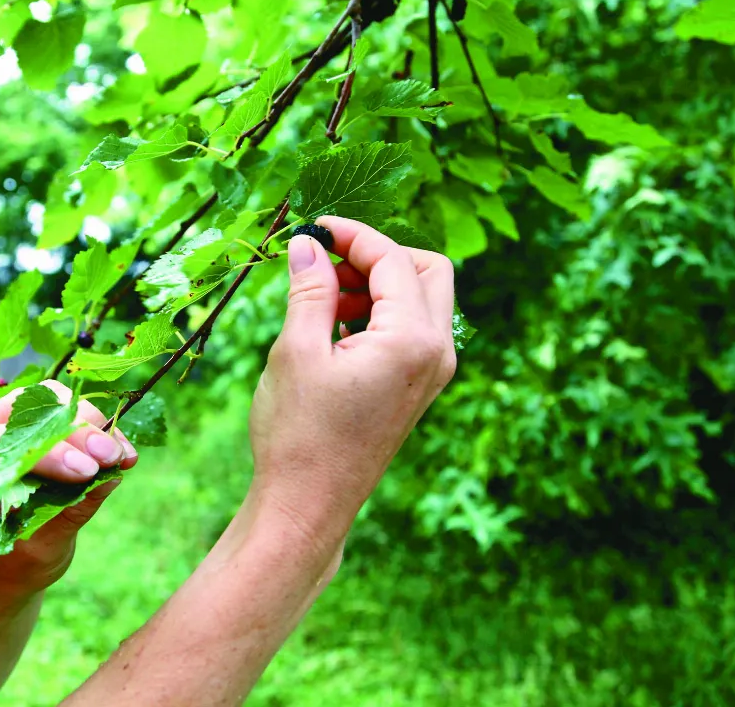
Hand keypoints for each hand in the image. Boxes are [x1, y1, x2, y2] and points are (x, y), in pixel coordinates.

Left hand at [0, 380, 137, 594]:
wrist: (8, 564)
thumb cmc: (13, 559)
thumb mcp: (41, 545)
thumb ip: (69, 509)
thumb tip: (109, 476)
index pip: (0, 443)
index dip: (48, 451)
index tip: (87, 470)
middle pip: (29, 409)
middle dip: (76, 429)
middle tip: (111, 456)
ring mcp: (5, 424)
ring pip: (52, 401)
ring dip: (93, 426)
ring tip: (122, 456)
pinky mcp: (35, 424)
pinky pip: (69, 412)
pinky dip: (99, 430)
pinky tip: (123, 454)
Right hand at [248, 216, 456, 538]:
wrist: (307, 507)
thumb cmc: (298, 434)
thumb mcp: (297, 351)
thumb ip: (310, 289)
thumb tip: (308, 244)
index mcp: (412, 340)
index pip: (393, 259)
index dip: (352, 234)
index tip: (313, 227)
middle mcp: (436, 353)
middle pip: (426, 270)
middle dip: (377, 256)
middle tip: (325, 263)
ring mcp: (432, 374)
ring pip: (421, 299)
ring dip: (376, 284)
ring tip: (320, 300)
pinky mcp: (417, 388)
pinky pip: (411, 330)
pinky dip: (378, 314)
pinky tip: (333, 328)